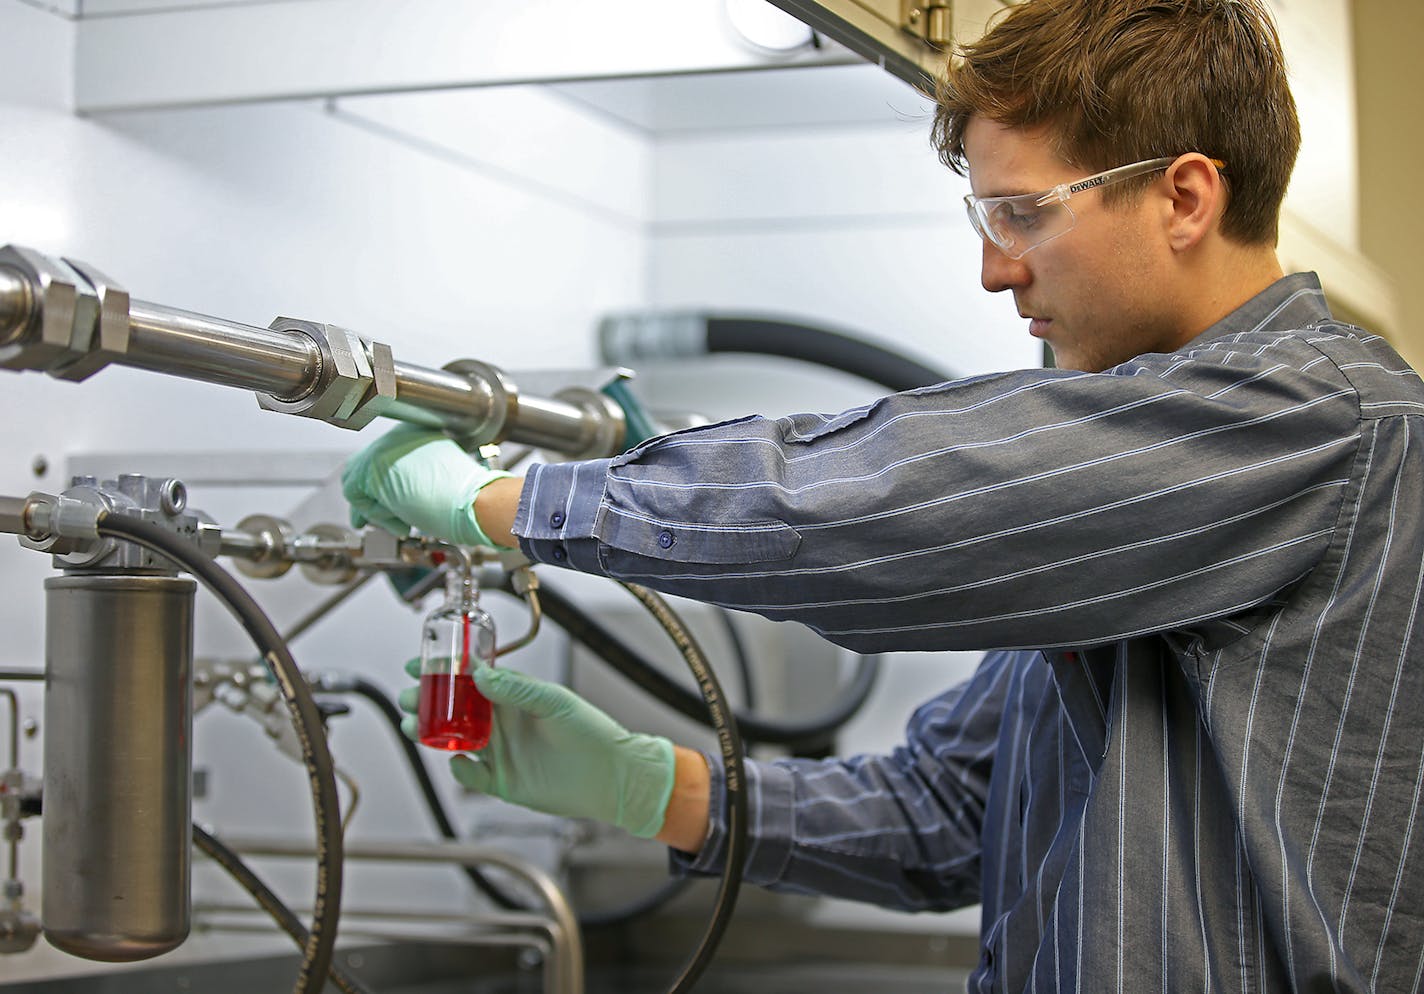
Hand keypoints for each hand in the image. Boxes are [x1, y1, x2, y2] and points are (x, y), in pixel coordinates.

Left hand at [341, 424, 511, 546]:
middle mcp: (398, 434)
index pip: (384, 460)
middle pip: (364, 467)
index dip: (381, 487)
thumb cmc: (468, 497)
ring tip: (402, 522)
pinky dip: (376, 514)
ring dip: (375, 507)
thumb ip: (412, 480)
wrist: (475, 501)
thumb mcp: (438, 480)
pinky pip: (356, 494)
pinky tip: (402, 521)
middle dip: (369, 497)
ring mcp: (384, 447)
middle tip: (378, 519)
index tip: (387, 505)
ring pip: (358, 481)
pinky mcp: (372, 466)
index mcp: (416, 433)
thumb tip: (390, 496)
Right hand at [398, 659, 675, 837]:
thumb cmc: (591, 733)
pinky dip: (460, 769)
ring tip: (413, 726)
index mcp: (513, 696)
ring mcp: (499, 751)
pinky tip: (459, 761)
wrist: (610, 777)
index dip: (444, 671)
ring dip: (431, 732)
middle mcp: (502, 722)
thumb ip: (517, 689)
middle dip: (427, 701)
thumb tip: (481, 673)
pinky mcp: (501, 781)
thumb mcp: (554, 702)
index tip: (418, 663)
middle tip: (409, 696)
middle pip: (454, 709)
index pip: (470, 679)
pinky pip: (470, 775)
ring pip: (454, 739)